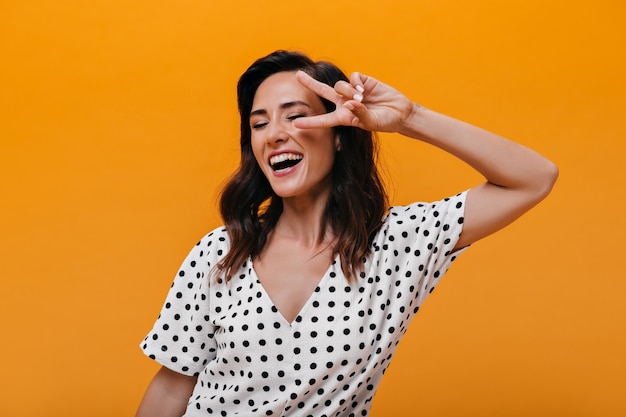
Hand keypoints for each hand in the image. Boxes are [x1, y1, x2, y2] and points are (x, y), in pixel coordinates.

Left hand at [293, 70, 415, 132]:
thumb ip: (360, 114)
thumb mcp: (372, 122)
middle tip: (297, 75)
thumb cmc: (385, 122)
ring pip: (339, 86)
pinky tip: (365, 90)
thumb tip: (350, 102)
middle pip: (322, 91)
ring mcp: (352, 91)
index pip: (324, 120)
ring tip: (361, 98)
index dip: (310, 122)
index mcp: (344, 117)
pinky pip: (352, 78)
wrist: (400, 112)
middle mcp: (344, 103)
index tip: (295, 124)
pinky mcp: (361, 81)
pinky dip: (357, 83)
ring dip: (349, 91)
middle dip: (310, 83)